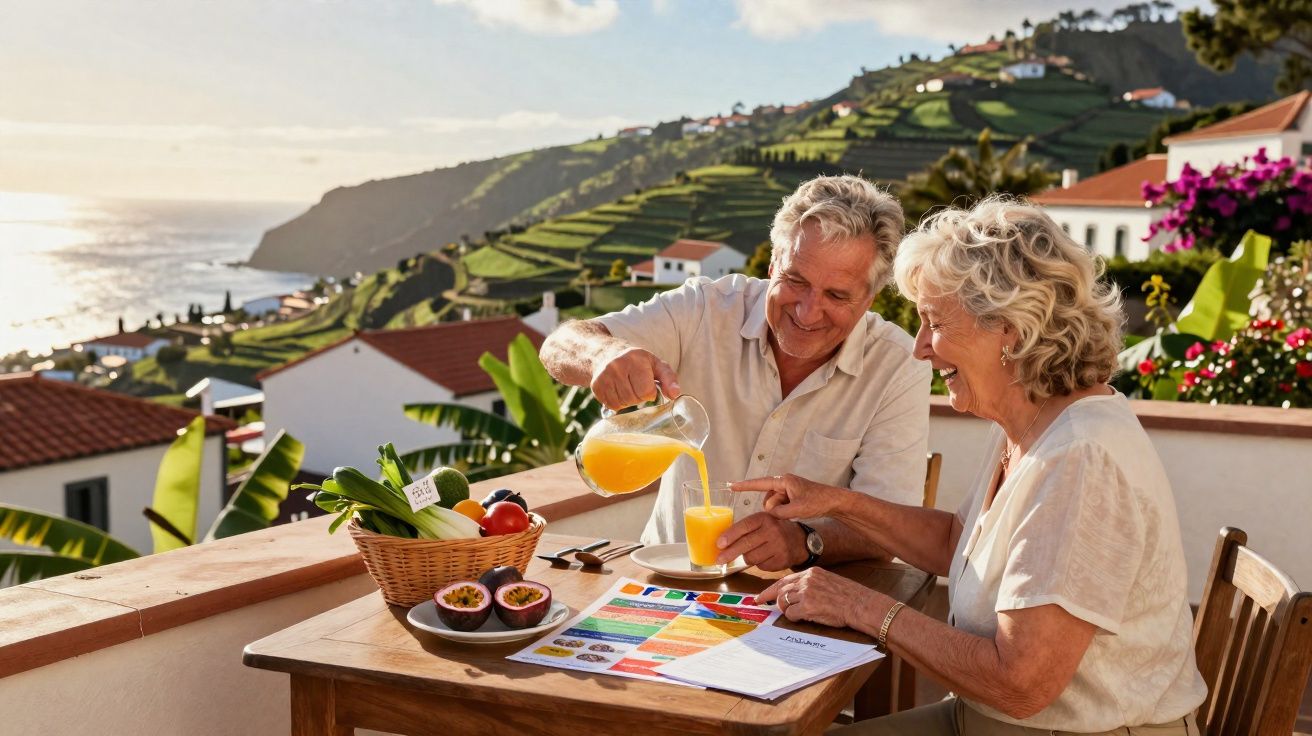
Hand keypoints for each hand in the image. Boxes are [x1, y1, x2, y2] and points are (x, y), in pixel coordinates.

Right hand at [590, 346, 680, 410]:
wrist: (605, 353)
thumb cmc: (636, 361)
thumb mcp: (656, 364)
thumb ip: (668, 378)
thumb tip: (675, 394)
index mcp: (635, 359)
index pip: (646, 391)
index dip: (650, 392)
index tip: (647, 384)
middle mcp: (617, 366)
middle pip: (633, 399)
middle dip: (638, 397)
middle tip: (636, 385)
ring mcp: (604, 376)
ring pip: (622, 403)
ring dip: (628, 401)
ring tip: (627, 387)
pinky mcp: (596, 386)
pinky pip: (611, 405)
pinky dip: (617, 402)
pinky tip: (617, 390)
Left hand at [715, 512, 805, 570]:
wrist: (799, 541)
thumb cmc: (774, 530)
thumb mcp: (762, 523)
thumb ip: (745, 529)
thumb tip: (722, 542)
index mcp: (764, 518)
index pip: (744, 526)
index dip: (730, 536)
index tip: (719, 544)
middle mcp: (772, 531)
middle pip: (746, 544)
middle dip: (730, 553)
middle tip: (719, 560)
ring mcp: (778, 546)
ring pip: (751, 557)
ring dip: (746, 557)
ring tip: (752, 552)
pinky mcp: (781, 560)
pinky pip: (760, 566)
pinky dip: (758, 563)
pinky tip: (764, 557)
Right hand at [731, 474, 843, 520]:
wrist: (835, 502)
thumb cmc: (818, 501)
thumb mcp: (797, 509)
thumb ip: (780, 512)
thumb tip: (769, 514)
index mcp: (784, 481)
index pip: (760, 483)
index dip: (745, 486)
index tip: (732, 486)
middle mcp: (784, 483)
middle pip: (768, 499)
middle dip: (775, 508)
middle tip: (792, 510)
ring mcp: (788, 490)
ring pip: (774, 505)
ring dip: (781, 511)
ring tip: (796, 511)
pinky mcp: (792, 497)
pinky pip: (780, 507)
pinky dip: (785, 512)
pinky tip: (796, 513)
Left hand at [758, 568, 884, 628]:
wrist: (860, 604)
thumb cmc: (848, 596)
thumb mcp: (827, 581)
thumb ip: (810, 584)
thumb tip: (794, 594)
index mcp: (811, 573)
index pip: (784, 580)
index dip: (770, 589)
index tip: (760, 596)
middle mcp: (806, 580)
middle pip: (779, 590)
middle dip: (770, 599)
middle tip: (763, 604)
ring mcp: (806, 593)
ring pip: (783, 603)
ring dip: (787, 610)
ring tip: (799, 613)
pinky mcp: (808, 607)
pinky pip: (791, 614)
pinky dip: (795, 618)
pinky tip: (806, 618)